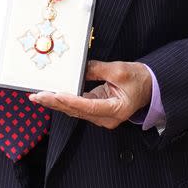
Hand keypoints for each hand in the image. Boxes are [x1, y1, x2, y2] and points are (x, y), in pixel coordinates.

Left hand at [29, 59, 151, 128]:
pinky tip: (51, 97)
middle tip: (38, 96)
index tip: (54, 94)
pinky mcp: (96, 110)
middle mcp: (106, 118)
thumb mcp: (119, 70)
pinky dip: (64, 102)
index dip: (69, 100)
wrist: (150, 86)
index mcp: (115, 110)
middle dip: (55, 103)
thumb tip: (78, 69)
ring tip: (39, 97)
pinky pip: (77, 107)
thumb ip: (97, 69)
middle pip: (76, 111)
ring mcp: (101, 116)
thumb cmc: (139, 80)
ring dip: (56, 104)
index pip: (87, 106)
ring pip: (74, 111)